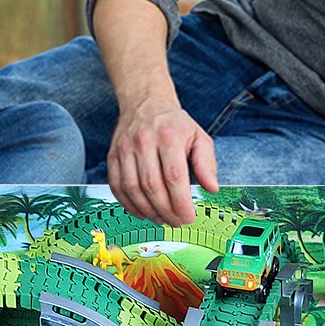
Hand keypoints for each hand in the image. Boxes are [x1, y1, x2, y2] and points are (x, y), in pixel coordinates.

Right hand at [108, 98, 218, 225]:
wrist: (145, 104)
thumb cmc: (174, 125)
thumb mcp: (199, 137)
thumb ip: (207, 163)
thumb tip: (212, 188)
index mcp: (169, 136)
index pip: (174, 177)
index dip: (181, 202)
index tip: (188, 217)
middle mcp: (144, 141)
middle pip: (152, 185)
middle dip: (165, 210)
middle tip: (176, 222)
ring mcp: (125, 149)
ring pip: (132, 189)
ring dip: (147, 210)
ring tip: (161, 219)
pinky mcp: (112, 156)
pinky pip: (116, 186)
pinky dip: (128, 204)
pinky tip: (142, 212)